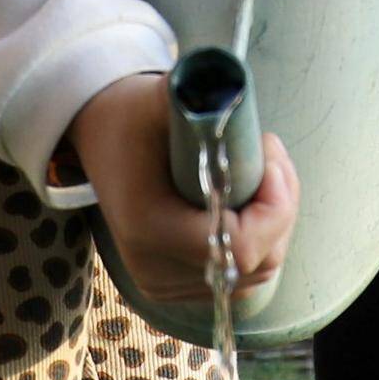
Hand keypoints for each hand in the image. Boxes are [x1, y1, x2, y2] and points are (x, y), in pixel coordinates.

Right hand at [69, 71, 300, 312]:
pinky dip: (258, 243)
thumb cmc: (131, 114)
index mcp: (149, 228)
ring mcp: (162, 284)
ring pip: (255, 274)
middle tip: (271, 156)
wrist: (98, 135)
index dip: (275, 208)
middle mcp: (153, 269)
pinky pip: (238, 278)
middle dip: (280, 209)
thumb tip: (237, 93)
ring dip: (274, 226)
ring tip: (263, 174)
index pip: (241, 246)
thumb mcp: (162, 98)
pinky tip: (249, 204)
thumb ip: (200, 98)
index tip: (268, 157)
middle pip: (256, 263)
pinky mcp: (172, 286)